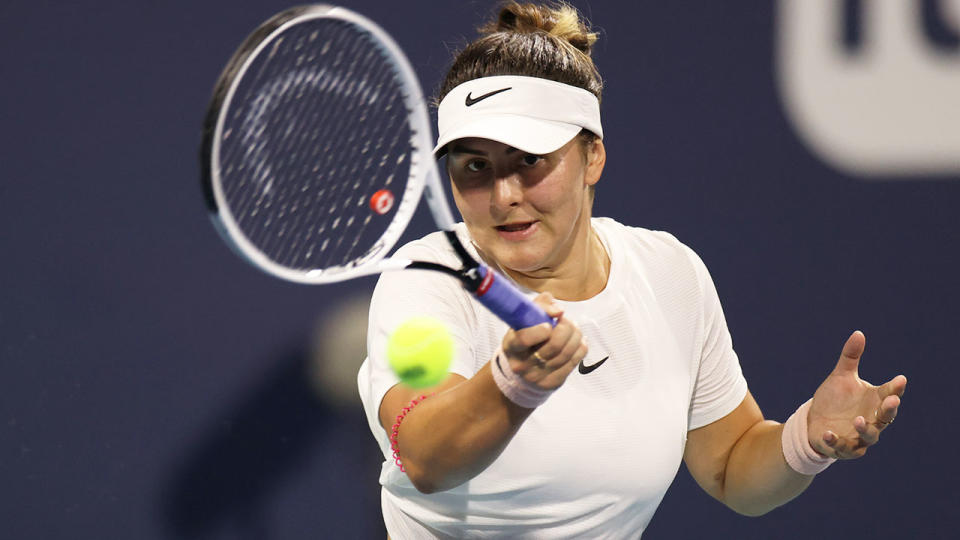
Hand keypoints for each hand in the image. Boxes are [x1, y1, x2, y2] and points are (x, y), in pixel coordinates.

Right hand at [500, 292, 586, 389]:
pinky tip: (578, 340)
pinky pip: (575, 361)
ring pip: (567, 352)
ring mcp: (537, 377)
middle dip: (567, 327)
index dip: (540, 330)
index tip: (548, 323)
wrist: (522, 367)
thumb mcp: (525, 318)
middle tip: (566, 319)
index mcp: (511, 346)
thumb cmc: (525, 335)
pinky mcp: (552, 382)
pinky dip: (580, 346)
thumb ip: (540, 305)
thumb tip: (559, 311)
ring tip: (574, 327)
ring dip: (576, 335)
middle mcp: (522, 365)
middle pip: (554, 345)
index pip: (525, 338)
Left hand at [808, 331, 906, 458]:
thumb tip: (859, 333)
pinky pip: (844, 448)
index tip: (900, 379)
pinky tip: (828, 432)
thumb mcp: (840, 376)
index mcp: (874, 401)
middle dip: (889, 410)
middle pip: (886, 418)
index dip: (896, 388)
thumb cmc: (834, 399)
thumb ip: (850, 357)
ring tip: (857, 420)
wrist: (814, 420)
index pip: (889, 394)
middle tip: (891, 400)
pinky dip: (837, 441)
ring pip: (869, 436)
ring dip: (865, 429)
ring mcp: (859, 436)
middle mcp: (871, 420)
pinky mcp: (844, 448)